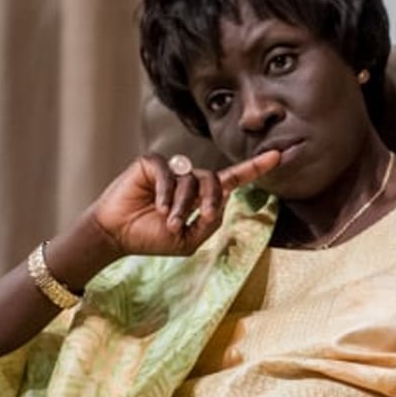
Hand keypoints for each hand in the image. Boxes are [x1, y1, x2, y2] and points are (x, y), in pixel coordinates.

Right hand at [89, 150, 281, 256]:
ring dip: (182, 205)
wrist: (117, 235)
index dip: (255, 168)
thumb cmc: (150, 238)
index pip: (233, 179)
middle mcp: (189, 179)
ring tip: (168, 222)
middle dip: (209, 202)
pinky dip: (166, 192)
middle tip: (195, 220)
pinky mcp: (153, 164)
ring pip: (191, 180)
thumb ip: (209, 223)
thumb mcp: (188, 240)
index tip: (278, 156)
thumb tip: (220, 202)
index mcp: (201, 197)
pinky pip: (169, 172)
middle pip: (214, 182)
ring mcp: (172, 170)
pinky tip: (156, 207)